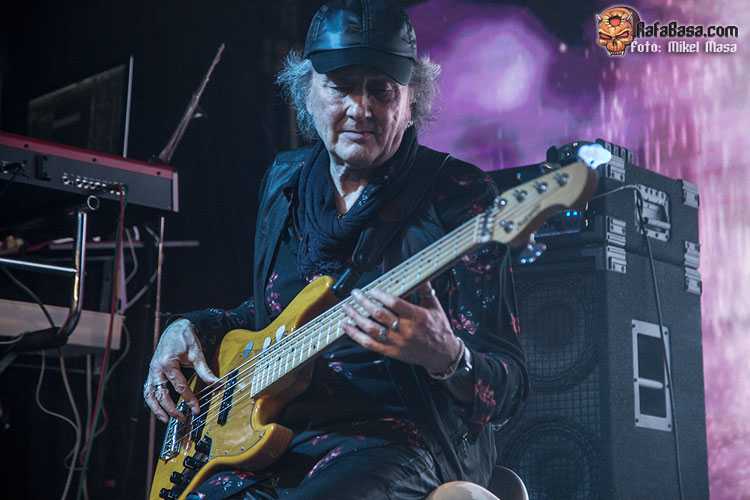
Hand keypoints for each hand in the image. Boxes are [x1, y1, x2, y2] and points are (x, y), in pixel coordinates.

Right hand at [143, 319, 218, 422]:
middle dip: (171, 409)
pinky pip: (148, 390)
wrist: (175, 328)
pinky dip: (152, 401)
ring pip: (150, 395)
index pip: (179, 387)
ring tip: (166, 420)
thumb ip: (205, 371)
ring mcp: (152, 371)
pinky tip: (159, 409)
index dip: (189, 400)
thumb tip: (217, 384)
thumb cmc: (185, 339)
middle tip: (181, 419)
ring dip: (157, 409)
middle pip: (161, 394)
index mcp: (168, 363)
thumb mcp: (197, 354)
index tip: (196, 409)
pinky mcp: (151, 373)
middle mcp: (156, 369)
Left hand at [341, 282, 461, 372]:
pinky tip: (347, 327)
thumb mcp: (434, 306)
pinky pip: (370, 344)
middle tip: (355, 294)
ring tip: (346, 308)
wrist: (442, 354)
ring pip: (371, 330)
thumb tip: (419, 274)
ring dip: (356, 317)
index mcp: (418, 317)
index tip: (372, 289)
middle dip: (364, 302)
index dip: (381, 295)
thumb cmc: (438, 328)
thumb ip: (424, 289)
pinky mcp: (391, 352)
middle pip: (380, 315)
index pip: (395, 304)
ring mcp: (397, 342)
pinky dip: (355, 335)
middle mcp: (406, 330)